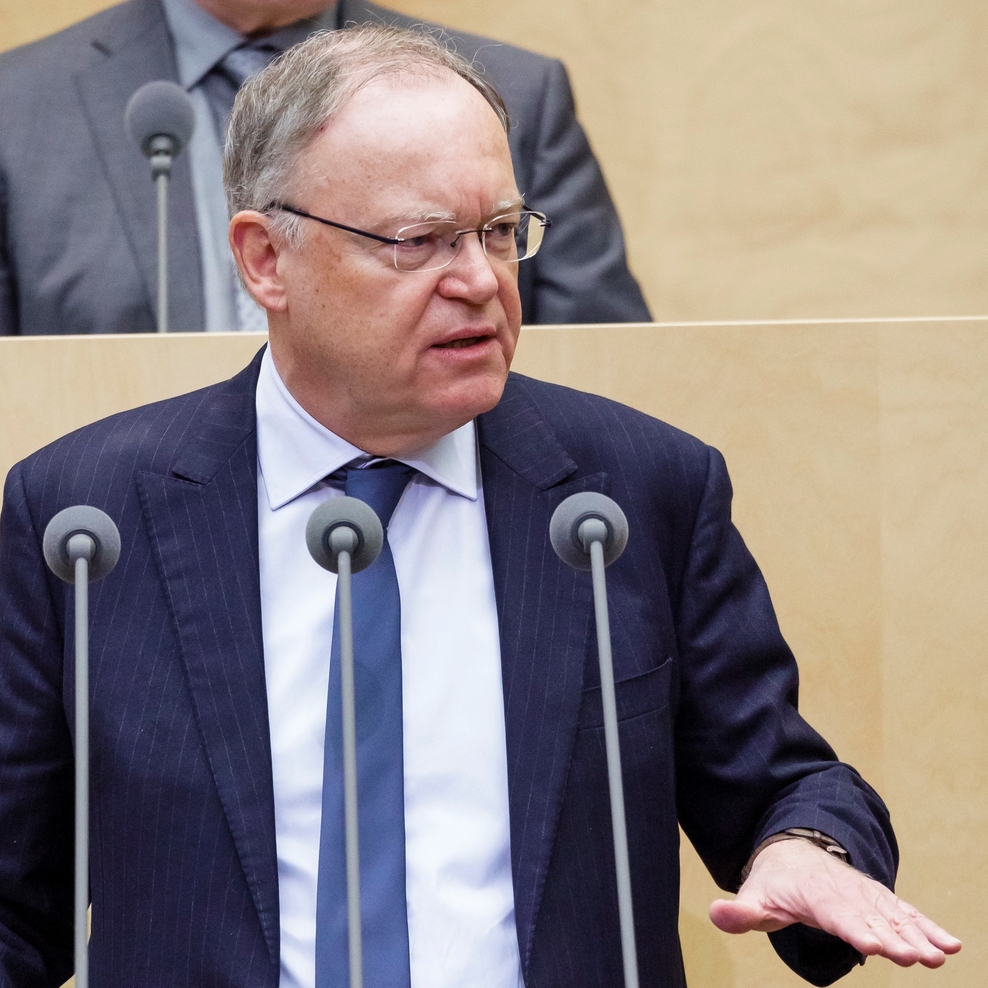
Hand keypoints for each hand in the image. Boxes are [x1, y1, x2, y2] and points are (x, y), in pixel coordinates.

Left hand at [709, 838, 961, 966]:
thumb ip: (740, 911)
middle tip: (916, 958)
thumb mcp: (755, 896)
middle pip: (871, 918)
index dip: (854, 929)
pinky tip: (951, 946)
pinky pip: (906, 913)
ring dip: (918, 935)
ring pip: (894, 916)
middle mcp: (845, 893)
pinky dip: (928, 926)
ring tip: (940, 956)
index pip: (836, 914)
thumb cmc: (775, 881)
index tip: (874, 945)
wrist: (795, 850)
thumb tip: (715, 912)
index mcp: (815, 894)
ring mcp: (866, 896)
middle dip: (894, 938)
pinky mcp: (880, 901)